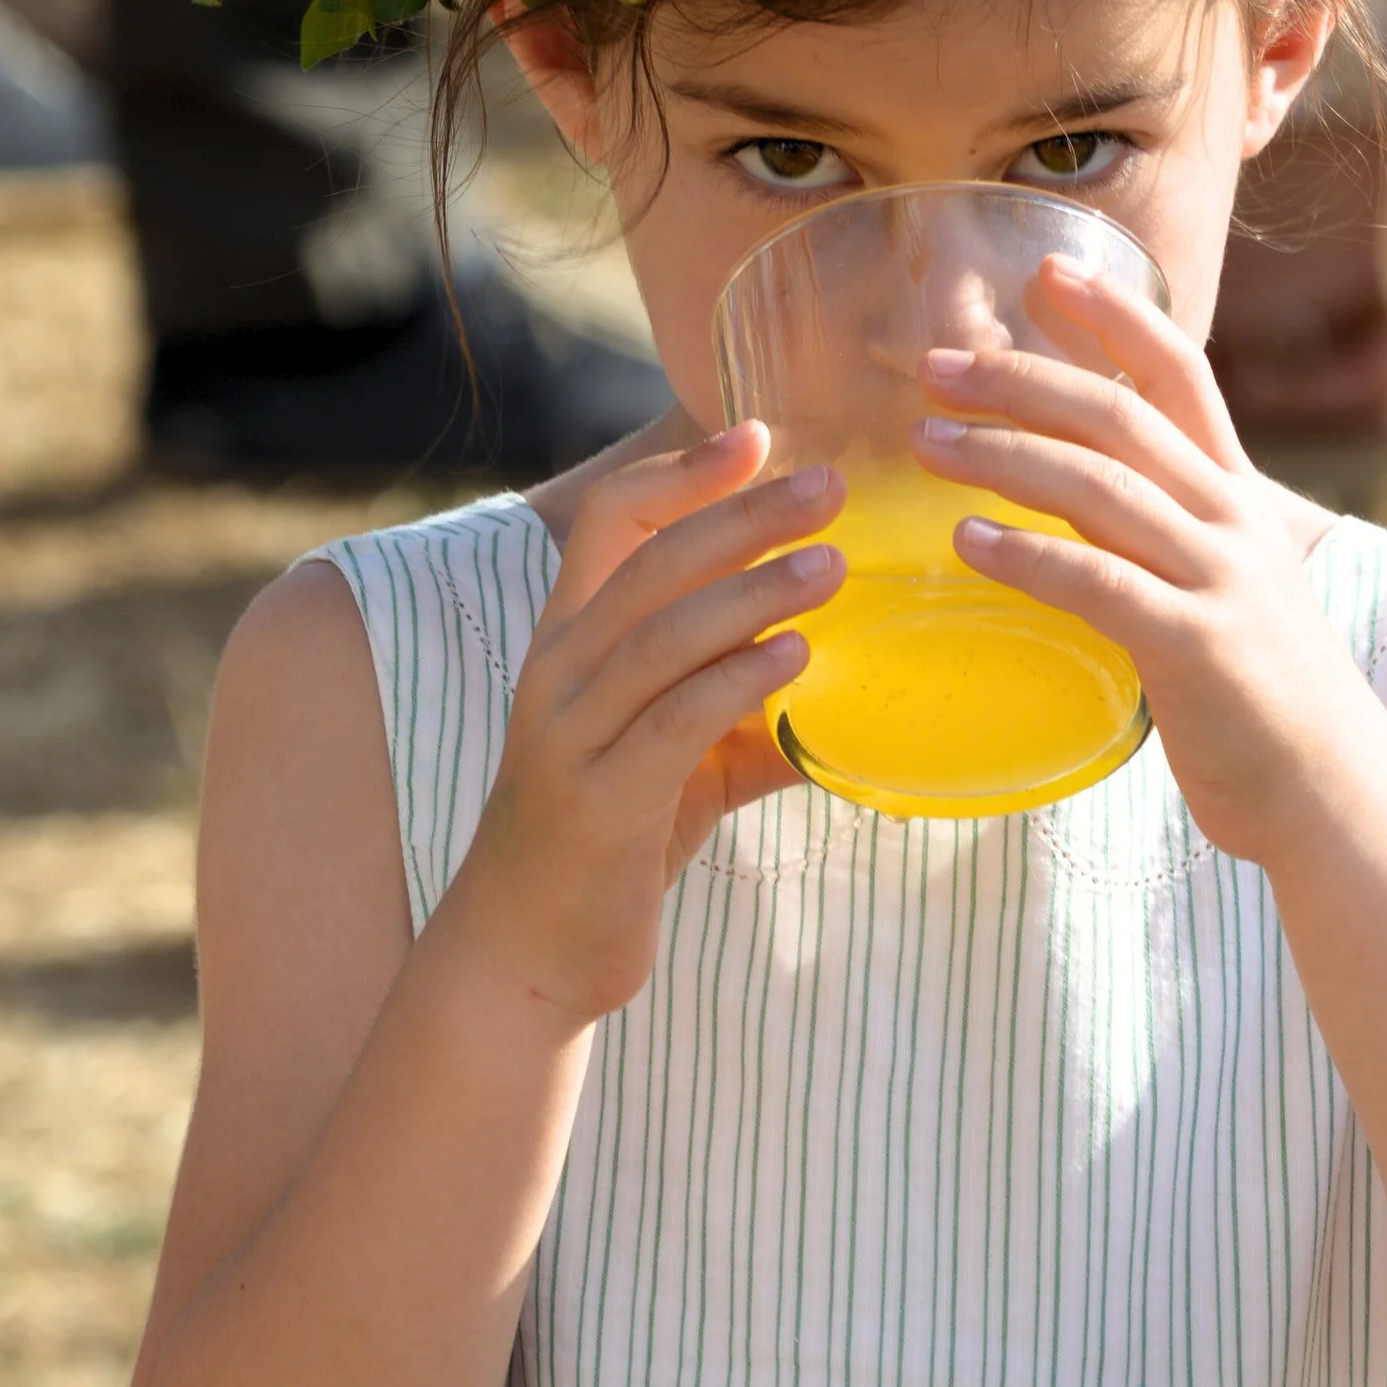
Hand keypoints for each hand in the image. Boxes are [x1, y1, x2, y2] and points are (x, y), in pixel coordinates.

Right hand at [451, 428, 841, 1021]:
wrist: (527, 952)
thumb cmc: (613, 839)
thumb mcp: (680, 755)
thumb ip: (748, 708)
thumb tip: (860, 680)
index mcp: (573, 639)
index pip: (616, 519)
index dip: (684, 472)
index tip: (759, 434)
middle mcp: (560, 671)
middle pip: (652, 561)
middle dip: (743, 516)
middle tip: (829, 486)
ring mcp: (570, 735)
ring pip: (662, 635)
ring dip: (753, 593)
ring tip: (831, 565)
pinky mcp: (598, 801)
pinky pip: (672, 723)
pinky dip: (737, 682)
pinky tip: (798, 660)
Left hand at [914, 263, 1364, 861]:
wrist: (1335, 793)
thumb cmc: (1261, 697)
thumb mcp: (1224, 588)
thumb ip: (1162, 534)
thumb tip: (1073, 495)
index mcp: (1239, 496)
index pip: (1180, 372)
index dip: (1116, 315)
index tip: (1046, 272)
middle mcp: (1233, 520)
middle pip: (1118, 415)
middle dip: (1021, 378)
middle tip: (936, 365)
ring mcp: (1220, 579)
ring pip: (1099, 486)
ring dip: (1002, 455)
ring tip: (925, 443)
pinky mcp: (1198, 647)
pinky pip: (1098, 583)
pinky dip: (1026, 554)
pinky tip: (966, 543)